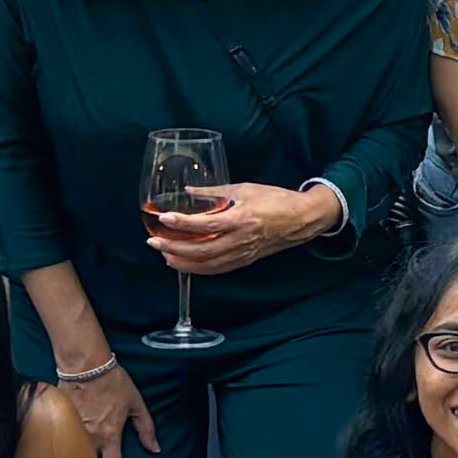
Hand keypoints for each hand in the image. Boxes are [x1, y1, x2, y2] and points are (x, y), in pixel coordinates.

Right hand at [61, 357, 158, 457]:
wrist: (85, 365)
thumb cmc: (113, 382)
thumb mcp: (136, 404)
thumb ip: (146, 428)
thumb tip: (155, 448)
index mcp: (110, 437)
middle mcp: (89, 439)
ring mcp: (71, 433)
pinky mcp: (57, 425)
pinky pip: (59, 445)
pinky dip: (61, 453)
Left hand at [147, 180, 337, 277]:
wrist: (303, 218)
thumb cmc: (277, 200)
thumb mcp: (244, 189)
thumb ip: (214, 191)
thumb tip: (189, 191)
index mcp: (242, 218)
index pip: (205, 224)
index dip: (182, 223)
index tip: (165, 218)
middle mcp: (242, 239)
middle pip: (201, 250)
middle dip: (174, 248)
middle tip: (155, 242)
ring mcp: (244, 252)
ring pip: (208, 264)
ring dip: (183, 262)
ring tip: (165, 255)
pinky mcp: (246, 259)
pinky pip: (219, 269)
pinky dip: (200, 269)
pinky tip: (187, 264)